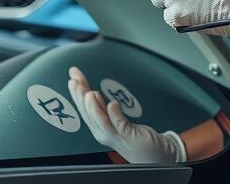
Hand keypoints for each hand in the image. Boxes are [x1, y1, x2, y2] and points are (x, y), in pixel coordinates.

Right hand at [67, 66, 185, 163]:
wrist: (155, 155)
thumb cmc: (135, 138)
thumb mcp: (115, 120)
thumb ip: (104, 109)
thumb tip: (91, 93)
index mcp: (99, 127)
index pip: (84, 107)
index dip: (77, 91)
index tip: (73, 75)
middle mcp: (104, 133)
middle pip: (88, 114)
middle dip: (80, 97)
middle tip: (74, 81)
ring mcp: (116, 136)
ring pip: (101, 122)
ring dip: (93, 107)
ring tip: (89, 93)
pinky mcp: (130, 137)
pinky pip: (120, 126)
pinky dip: (115, 115)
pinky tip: (112, 104)